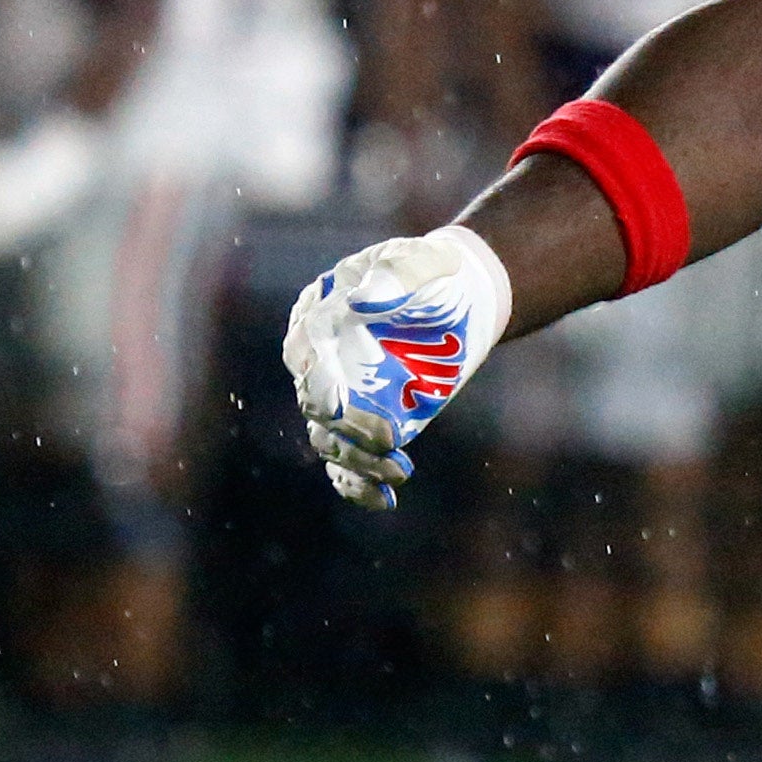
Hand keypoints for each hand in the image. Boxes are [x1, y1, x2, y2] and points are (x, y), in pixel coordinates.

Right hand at [280, 227, 511, 509]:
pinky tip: (386, 499)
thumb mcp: (418, 262)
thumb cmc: (429, 273)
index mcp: (320, 318)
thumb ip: (395, 274)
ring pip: (332, 441)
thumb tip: (367, 299)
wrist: (458, 297)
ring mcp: (347, 397)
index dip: (315, 376)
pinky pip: (352, 463)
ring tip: (398, 470)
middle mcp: (323, 362)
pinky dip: (362, 485)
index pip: (303, 350)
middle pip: (316, 404)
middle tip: (388, 437)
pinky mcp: (371, 422)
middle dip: (346, 426)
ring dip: (359, 461)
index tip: (337, 400)